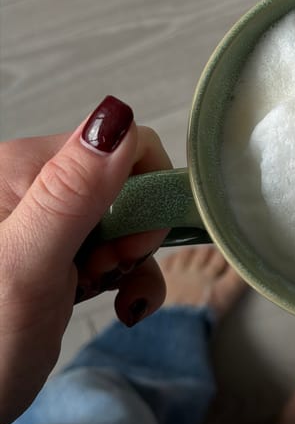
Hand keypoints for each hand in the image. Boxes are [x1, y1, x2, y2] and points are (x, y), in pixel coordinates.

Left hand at [0, 96, 171, 423]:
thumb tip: (116, 116)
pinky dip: (130, 279)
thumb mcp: (26, 266)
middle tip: (100, 274)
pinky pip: (117, 251)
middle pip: (130, 186)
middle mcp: (37, 187)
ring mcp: (50, 224)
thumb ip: (71, 193)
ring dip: (135, 263)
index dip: (143, 193)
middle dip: (136, 235)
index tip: (124, 246)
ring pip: (130, 222)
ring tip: (104, 296)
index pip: (120, 146)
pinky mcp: (61, 255)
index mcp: (23, 169)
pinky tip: (121, 307)